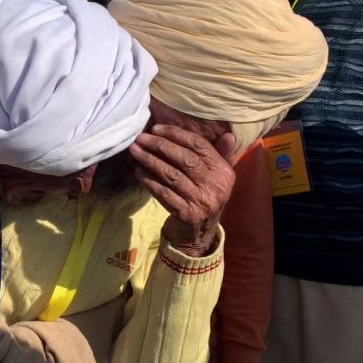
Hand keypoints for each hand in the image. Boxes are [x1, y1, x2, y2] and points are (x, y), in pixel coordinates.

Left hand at [128, 124, 235, 256]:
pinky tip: (138, 172)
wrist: (198, 234)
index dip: (177, 134)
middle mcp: (216, 186)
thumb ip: (220, 155)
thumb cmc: (204, 197)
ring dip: (150, 161)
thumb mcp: (217, 177)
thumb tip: (228, 134)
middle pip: (185, 159)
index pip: (199, 146)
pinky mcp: (187, 214)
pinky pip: (164, 193)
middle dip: (159, 146)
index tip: (156, 128)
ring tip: (135, 151)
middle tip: (140, 138)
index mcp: (224, 172)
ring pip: (172, 175)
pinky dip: (149, 181)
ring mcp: (202, 201)